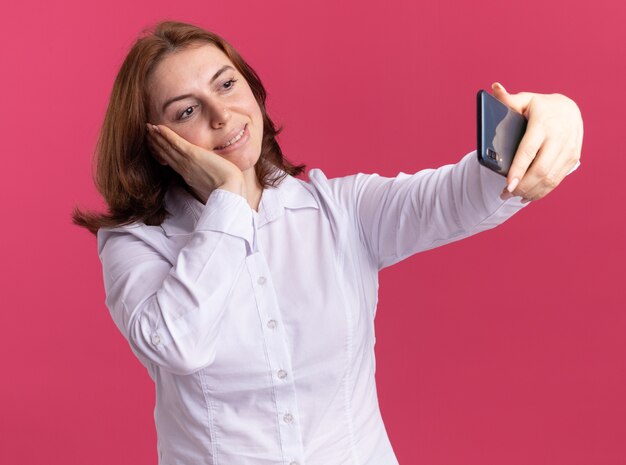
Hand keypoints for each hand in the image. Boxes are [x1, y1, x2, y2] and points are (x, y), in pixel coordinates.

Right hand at [145, 123, 244, 202]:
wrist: (230, 189)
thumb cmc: (226, 188)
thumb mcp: (212, 183)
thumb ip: (206, 178)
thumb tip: (210, 176)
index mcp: (188, 176)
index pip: (171, 162)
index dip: (161, 153)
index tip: (154, 146)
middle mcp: (184, 168)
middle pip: (165, 154)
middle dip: (155, 144)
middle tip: (146, 134)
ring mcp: (186, 162)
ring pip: (167, 148)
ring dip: (157, 137)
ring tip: (149, 128)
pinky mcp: (192, 155)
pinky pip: (175, 143)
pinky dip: (166, 135)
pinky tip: (158, 128)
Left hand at [491, 82, 582, 202]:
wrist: (570, 109)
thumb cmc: (540, 106)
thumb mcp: (525, 100)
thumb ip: (508, 100)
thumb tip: (494, 88)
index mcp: (543, 124)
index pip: (528, 151)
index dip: (518, 169)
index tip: (508, 184)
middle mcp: (559, 138)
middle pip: (540, 170)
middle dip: (522, 186)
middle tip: (504, 194)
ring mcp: (568, 150)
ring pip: (549, 178)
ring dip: (531, 191)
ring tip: (513, 197)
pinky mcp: (573, 159)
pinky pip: (557, 180)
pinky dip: (542, 191)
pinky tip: (528, 196)